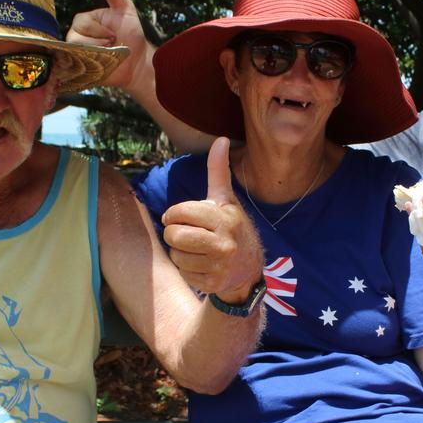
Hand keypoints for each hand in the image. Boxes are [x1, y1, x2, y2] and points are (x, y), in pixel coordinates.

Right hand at [66, 0, 152, 94]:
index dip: (99, 31)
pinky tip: (101, 66)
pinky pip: (74, 69)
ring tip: (109, 56)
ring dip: (97, 56)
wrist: (138, 63)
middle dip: (99, 44)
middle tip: (113, 45)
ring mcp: (77, 53)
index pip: (81, 23)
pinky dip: (88, 68)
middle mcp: (77, 36)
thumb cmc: (131, 35)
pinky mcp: (79, 70)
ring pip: (76, 54)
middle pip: (75, 39)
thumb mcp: (125, 10)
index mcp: (85, 21)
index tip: (115, 34)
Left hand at [160, 138, 262, 300]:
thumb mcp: (226, 200)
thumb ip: (218, 171)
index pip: (180, 212)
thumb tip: (221, 140)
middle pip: (174, 235)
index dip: (174, 214)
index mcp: (224, 217)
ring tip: (195, 249)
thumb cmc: (231, 227)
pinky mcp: (213, 282)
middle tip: (185, 234)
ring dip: (180, 252)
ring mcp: (219, 264)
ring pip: (176, 255)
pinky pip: (183, 272)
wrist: (248, 269)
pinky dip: (186, 268)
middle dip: (174, 234)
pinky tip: (200, 264)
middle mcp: (224, 241)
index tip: (179, 216)